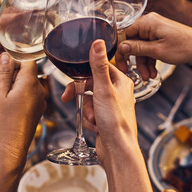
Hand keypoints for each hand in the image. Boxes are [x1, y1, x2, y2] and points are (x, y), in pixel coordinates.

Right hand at [0, 53, 44, 161]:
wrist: (10, 148)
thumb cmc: (3, 122)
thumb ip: (3, 73)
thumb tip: (6, 57)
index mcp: (31, 84)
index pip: (26, 61)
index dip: (10, 58)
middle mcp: (38, 91)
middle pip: (20, 73)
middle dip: (1, 70)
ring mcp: (36, 101)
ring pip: (18, 84)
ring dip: (2, 81)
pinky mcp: (32, 110)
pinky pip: (21, 94)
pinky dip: (8, 91)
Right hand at [68, 39, 136, 163]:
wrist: (117, 150)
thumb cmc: (116, 122)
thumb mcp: (103, 89)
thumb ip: (98, 66)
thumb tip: (98, 42)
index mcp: (122, 82)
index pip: (99, 67)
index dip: (84, 72)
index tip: (73, 77)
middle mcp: (118, 93)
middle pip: (91, 84)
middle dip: (81, 95)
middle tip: (68, 97)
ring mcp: (112, 107)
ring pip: (89, 100)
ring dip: (87, 110)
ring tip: (93, 119)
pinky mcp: (106, 119)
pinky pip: (90, 113)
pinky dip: (89, 120)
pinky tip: (95, 127)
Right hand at [120, 13, 191, 68]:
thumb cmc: (184, 47)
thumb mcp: (157, 51)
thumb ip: (137, 48)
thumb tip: (121, 47)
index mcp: (147, 22)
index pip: (125, 35)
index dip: (122, 51)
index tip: (122, 65)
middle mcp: (150, 23)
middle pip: (133, 42)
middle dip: (135, 61)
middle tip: (133, 74)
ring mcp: (156, 29)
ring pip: (142, 48)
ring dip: (143, 63)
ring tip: (148, 77)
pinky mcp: (161, 36)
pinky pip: (150, 48)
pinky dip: (150, 60)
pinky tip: (153, 72)